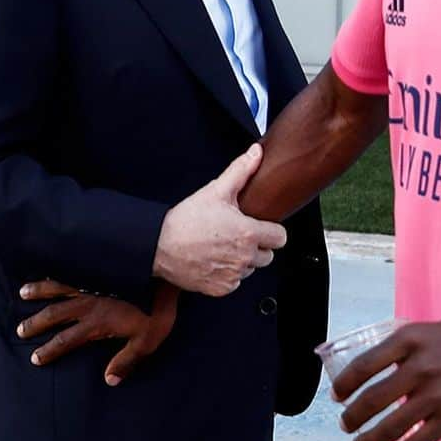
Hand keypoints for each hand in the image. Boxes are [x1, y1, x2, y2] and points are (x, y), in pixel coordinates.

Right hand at [17, 279, 178, 384]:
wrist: (163, 273)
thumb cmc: (157, 308)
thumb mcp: (147, 340)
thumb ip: (127, 360)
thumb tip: (110, 380)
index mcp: (96, 323)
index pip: (66, 340)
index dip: (49, 350)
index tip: (35, 358)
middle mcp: (88, 302)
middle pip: (54, 314)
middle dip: (36, 323)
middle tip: (20, 330)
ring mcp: (91, 282)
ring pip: (58, 287)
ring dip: (39, 290)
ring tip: (22, 292)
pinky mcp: (99, 266)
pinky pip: (72, 268)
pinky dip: (58, 268)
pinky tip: (51, 265)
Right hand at [153, 143, 287, 295]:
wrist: (159, 245)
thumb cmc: (187, 218)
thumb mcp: (216, 190)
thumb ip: (241, 171)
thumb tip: (256, 152)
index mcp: (249, 233)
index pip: (281, 238)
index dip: (271, 230)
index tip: (259, 226)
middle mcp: (245, 258)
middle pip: (268, 255)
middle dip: (257, 246)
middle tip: (237, 235)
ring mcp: (233, 276)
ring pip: (251, 269)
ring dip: (242, 260)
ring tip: (222, 246)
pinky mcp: (221, 289)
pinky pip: (235, 282)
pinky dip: (228, 274)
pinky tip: (214, 260)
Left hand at [332, 319, 440, 440]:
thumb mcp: (437, 330)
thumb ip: (410, 346)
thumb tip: (383, 365)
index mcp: (412, 339)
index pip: (364, 364)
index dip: (344, 383)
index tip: (337, 394)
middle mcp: (419, 366)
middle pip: (371, 399)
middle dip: (351, 417)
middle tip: (345, 423)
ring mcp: (436, 395)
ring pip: (389, 426)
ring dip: (368, 440)